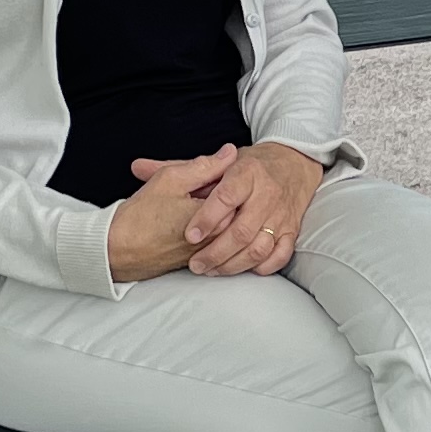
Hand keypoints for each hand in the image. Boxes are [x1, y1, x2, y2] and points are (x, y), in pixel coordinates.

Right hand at [106, 148, 233, 281]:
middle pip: (231, 207)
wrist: (116, 250)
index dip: (218, 174)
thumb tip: (229, 153)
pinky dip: (198, 225)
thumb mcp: (172, 179)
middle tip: (186, 190)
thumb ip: (205, 165)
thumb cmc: (140, 217)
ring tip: (179, 205)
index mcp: (219, 219)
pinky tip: (177, 219)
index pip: (236, 189)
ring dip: (207, 209)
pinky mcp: (197, 261)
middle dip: (214, 192)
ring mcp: (209, 253)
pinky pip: (208, 237)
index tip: (199, 174)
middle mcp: (219, 240)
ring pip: (219, 222)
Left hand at [177, 140, 325, 276]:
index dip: (207, 218)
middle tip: (195, 264)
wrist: (293, 163)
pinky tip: (240, 268)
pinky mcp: (291, 230)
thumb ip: (179, 168)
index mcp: (247, 172)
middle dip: (216, 252)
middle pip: (242, 230)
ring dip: (233, 264)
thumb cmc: (249, 166)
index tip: (190, 235)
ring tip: (212, 270)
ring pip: (259, 248)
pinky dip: (260, 266)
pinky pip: (279, 256)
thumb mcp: (218, 161)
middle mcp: (267, 193)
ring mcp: (281, 215)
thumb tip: (137, 167)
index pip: (226, 197)